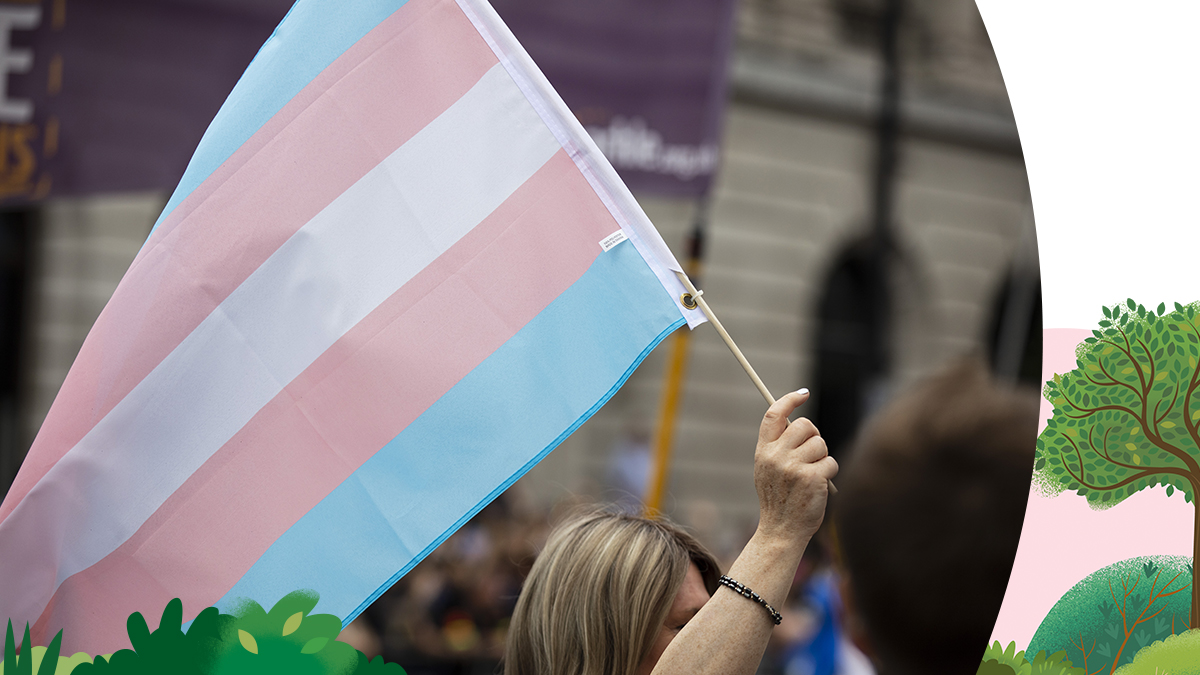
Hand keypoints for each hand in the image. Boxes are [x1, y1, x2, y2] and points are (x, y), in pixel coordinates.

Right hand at [753, 389, 837, 544]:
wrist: (781, 531)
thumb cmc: (779, 500)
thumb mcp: (768, 470)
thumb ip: (778, 447)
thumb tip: (801, 423)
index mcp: (763, 451)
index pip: (773, 414)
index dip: (789, 399)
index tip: (803, 394)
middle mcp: (775, 455)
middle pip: (805, 425)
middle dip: (814, 436)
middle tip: (813, 453)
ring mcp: (793, 466)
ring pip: (821, 444)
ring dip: (823, 458)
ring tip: (813, 476)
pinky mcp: (812, 478)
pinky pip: (831, 462)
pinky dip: (830, 473)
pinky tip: (819, 486)